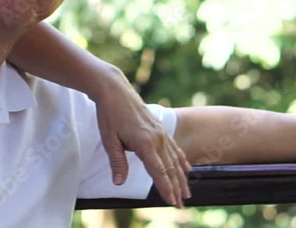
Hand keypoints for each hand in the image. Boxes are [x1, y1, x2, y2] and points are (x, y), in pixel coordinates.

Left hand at [91, 69, 191, 206]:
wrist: (114, 89)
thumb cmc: (109, 113)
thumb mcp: (109, 139)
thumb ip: (117, 162)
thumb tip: (119, 182)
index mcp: (145, 143)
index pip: (158, 171)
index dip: (166, 189)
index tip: (172, 202)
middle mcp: (157, 138)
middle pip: (170, 168)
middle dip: (176, 188)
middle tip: (181, 205)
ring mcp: (160, 132)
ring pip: (174, 160)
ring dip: (181, 178)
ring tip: (187, 193)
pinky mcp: (159, 128)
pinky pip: (174, 147)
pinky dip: (181, 160)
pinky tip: (187, 169)